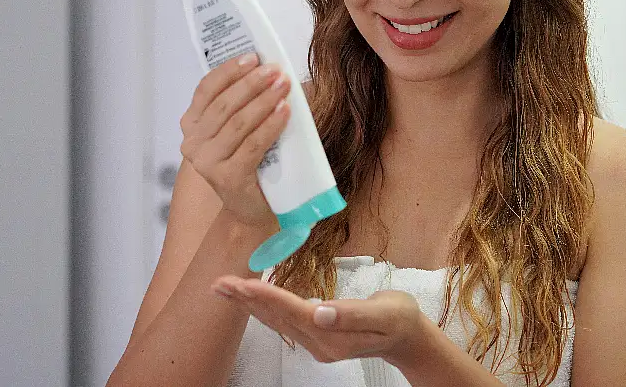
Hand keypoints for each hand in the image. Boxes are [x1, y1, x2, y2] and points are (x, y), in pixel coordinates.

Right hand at [179, 53, 290, 227]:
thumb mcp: (242, 128)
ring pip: (237, 123)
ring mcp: (207, 162)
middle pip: (223, 104)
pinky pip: (252, 145)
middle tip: (275, 70)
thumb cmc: (251, 162)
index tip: (253, 56)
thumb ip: (246, 102)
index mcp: (192, 124)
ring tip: (284, 86)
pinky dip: (270, 125)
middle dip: (252, 84)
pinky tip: (284, 111)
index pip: (206, 89)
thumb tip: (274, 71)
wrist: (253, 207)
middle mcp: (193, 143)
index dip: (229, 71)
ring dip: (263, 101)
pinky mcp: (227, 178)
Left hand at [211, 275, 423, 363]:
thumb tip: (321, 311)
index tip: (242, 283)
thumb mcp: (384, 313)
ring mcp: (316, 343)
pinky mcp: (316, 337)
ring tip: (225, 289)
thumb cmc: (399, 318)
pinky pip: (284, 322)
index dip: (266, 297)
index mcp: (334, 335)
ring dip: (250, 305)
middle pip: (277, 319)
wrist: (407, 337)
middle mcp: (320, 343)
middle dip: (247, 300)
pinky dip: (264, 309)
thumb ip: (352, 314)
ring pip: (276, 322)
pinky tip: (252, 299)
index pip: (293, 313)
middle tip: (219, 283)